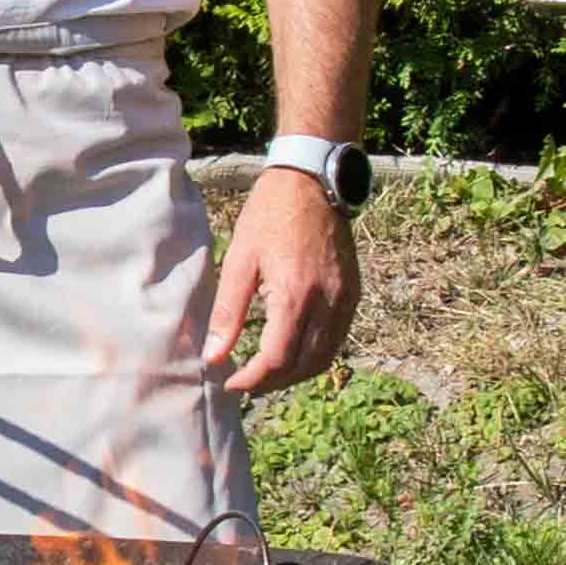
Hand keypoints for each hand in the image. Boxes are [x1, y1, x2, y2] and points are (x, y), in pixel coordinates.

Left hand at [204, 166, 359, 397]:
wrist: (311, 181)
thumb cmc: (270, 215)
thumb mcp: (239, 260)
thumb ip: (227, 313)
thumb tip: (212, 357)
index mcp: (295, 294)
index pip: (277, 359)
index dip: (252, 380)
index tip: (230, 383)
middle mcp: (327, 303)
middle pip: (302, 366)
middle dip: (271, 382)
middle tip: (244, 381)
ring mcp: (345, 300)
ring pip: (324, 359)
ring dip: (294, 373)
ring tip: (265, 371)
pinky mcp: (353, 294)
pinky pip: (336, 339)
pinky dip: (313, 355)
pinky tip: (291, 350)